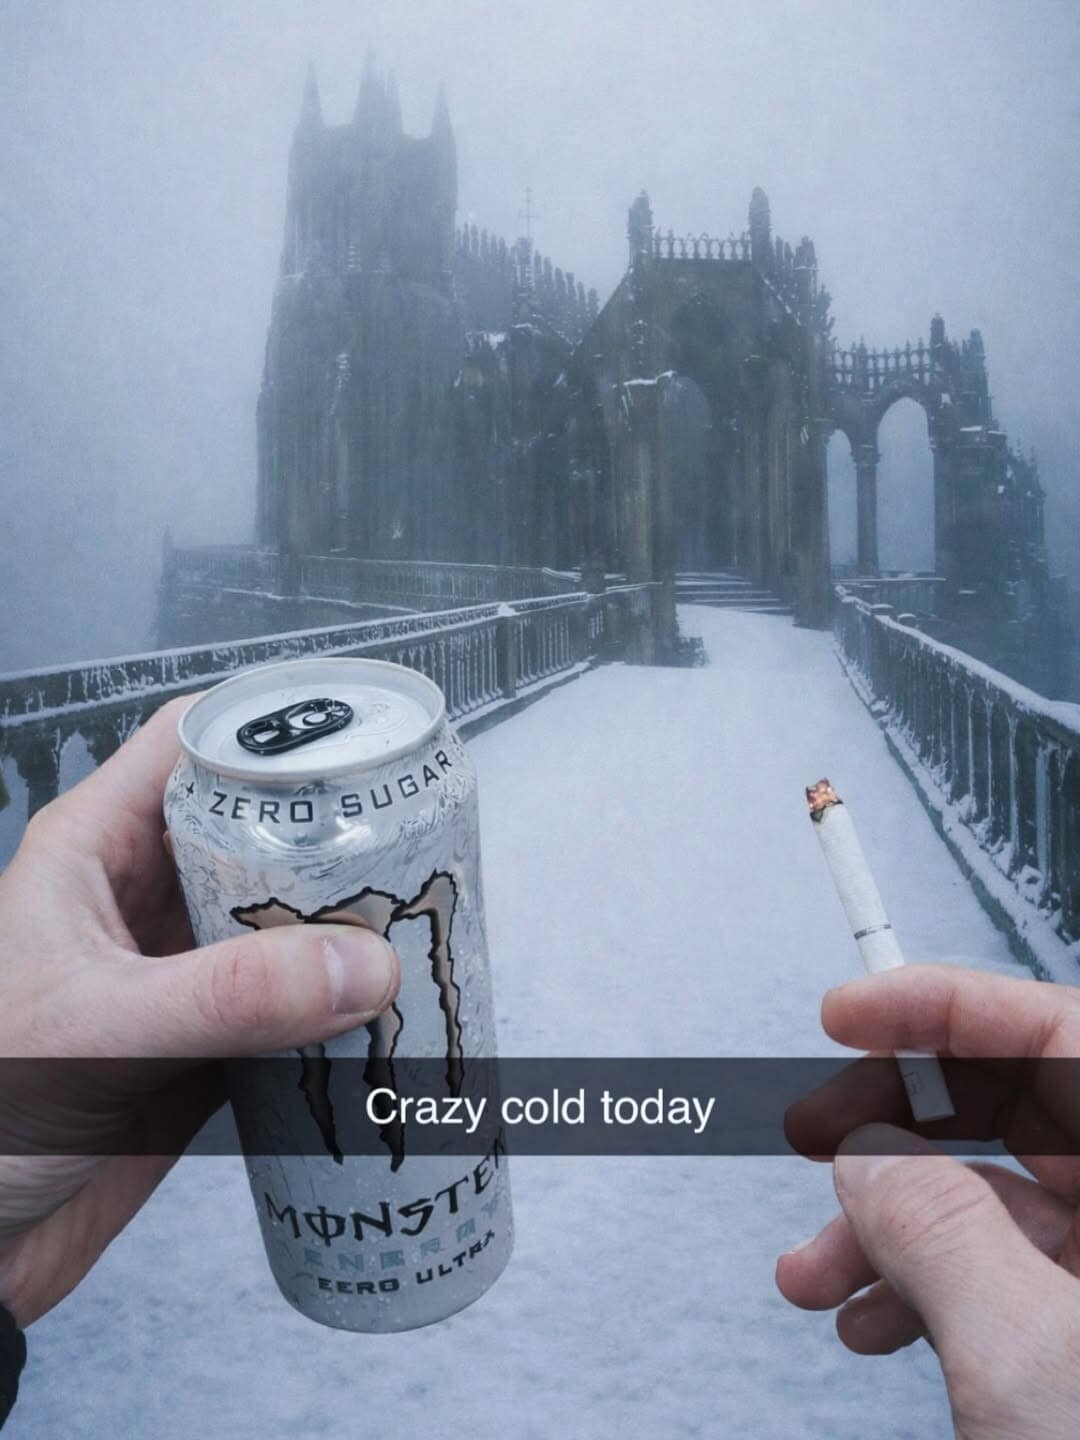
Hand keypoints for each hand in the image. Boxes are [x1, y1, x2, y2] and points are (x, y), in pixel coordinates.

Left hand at [0, 697, 399, 1326]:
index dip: (271, 725)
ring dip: (345, 927)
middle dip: (334, 833)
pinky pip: (290, 1008)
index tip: (360, 735)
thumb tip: (365, 964)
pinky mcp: (205, 1048)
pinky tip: (386, 1014)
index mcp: (93, 852)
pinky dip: (340, 1009)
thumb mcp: (98, 1031)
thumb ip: (228, 997)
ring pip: (280, 920)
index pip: (190, 743)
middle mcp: (141, 901)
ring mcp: (178, 976)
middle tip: (417, 840)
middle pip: (256, 830)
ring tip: (421, 922)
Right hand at [777, 965, 1079, 1438]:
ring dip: (898, 1232)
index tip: (846, 1009)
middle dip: (897, 1141)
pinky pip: (1019, 1279)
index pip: (1060, 1033)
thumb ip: (938, 1228)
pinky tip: (875, 1329)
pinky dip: (937, 1291)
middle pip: (1023, 1121)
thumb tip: (867, 1151)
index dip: (943, 1006)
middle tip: (809, 1154)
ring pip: (1009, 1206)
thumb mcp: (1035, 1363)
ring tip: (815, 1282)